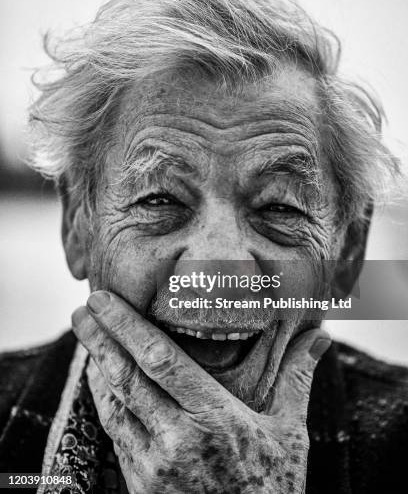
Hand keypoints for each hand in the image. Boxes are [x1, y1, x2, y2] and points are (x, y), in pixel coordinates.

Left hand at [72, 291, 329, 493]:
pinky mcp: (142, 484)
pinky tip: (102, 384)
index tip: (106, 301)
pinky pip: (116, 434)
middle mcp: (176, 438)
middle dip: (100, 338)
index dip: (128, 326)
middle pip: (127, 377)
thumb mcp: (290, 432)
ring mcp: (154, 464)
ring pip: (115, 405)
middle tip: (83, 309)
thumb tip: (319, 337)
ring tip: (87, 338)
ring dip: (97, 367)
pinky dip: (105, 402)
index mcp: (213, 417)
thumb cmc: (273, 489)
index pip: (160, 360)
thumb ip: (296, 378)